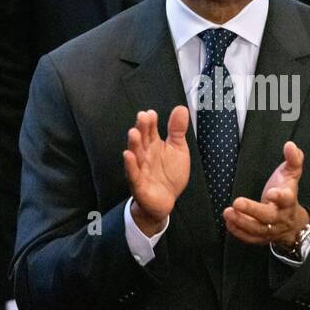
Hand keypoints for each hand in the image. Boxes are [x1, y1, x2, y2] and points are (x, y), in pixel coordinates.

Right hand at [123, 107, 189, 235]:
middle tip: (142, 117)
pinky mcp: (139, 184)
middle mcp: (145, 155)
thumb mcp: (178, 149)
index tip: (151, 113)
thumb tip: (181, 108)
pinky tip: (129, 156)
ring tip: (134, 133)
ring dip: (134, 144)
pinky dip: (130, 165)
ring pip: (136, 155)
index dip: (150, 122)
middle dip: (141, 129)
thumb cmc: (169, 174)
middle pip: (142, 140)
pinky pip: (133, 174)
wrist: (165, 200)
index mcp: (153, 145)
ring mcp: (140, 169)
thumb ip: (177, 130)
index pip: (150, 130)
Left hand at [223, 141, 308, 247]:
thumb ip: (293, 159)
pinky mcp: (261, 237)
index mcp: (288, 200)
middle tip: (237, 202)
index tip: (271, 192)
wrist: (292, 222)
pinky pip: (250, 238)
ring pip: (257, 229)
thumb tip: (291, 145)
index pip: (286, 199)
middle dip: (252, 210)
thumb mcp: (291, 174)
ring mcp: (271, 229)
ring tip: (228, 212)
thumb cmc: (287, 193)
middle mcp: (280, 216)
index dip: (280, 197)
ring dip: (241, 222)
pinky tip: (229, 221)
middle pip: (268, 216)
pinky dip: (238, 231)